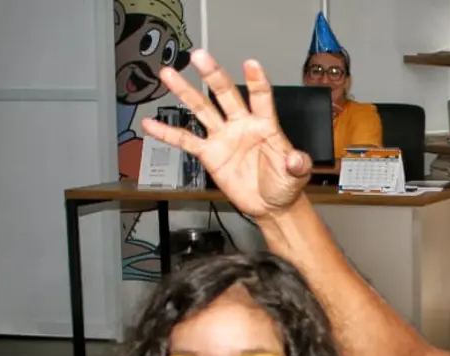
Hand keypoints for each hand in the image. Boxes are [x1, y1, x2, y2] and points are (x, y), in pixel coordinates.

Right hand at [140, 51, 310, 219]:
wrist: (270, 205)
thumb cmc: (285, 184)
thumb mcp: (297, 175)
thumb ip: (298, 164)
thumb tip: (296, 159)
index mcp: (265, 126)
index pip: (261, 99)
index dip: (256, 81)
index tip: (251, 64)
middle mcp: (241, 125)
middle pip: (225, 94)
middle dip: (213, 75)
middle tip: (200, 57)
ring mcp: (223, 137)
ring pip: (202, 109)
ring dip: (185, 92)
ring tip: (169, 75)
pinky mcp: (210, 153)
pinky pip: (186, 141)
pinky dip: (168, 133)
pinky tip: (152, 124)